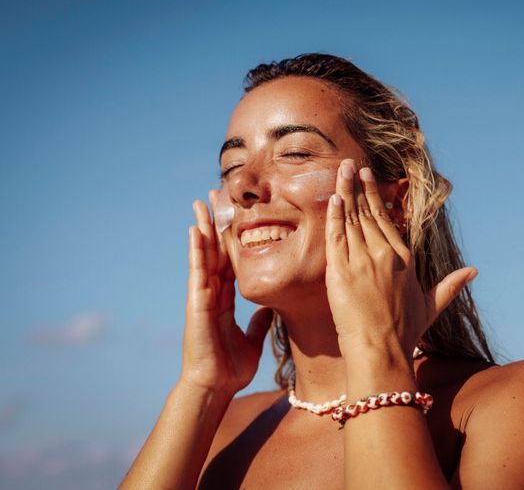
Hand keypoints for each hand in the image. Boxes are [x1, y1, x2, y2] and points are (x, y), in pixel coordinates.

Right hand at [180, 194, 272, 394]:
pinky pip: (197, 270)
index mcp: (224, 300)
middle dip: (215, 223)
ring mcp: (202, 295)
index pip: (229, 261)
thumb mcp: (252, 339)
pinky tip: (195, 229)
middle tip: (215, 196)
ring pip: (203, 254)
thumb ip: (258, 322)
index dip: (231, 239)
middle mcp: (212, 293)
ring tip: (202, 202)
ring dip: (203, 227)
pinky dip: (196, 249)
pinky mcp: (197, 302)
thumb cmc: (229, 368)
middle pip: (214, 250)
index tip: (235, 217)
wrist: (214, 386)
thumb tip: (269, 309)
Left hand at [324, 159, 477, 358]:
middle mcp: (385, 254)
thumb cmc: (404, 333)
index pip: (387, 219)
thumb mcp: (431, 306)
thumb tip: (474, 271)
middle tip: (349, 164)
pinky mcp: (342, 271)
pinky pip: (337, 237)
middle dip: (358, 186)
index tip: (369, 177)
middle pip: (368, 213)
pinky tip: (333, 197)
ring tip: (339, 170)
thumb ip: (450, 286)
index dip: (377, 196)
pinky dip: (335, 215)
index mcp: (404, 259)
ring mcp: (363, 261)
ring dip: (345, 192)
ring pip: (352, 219)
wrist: (381, 350)